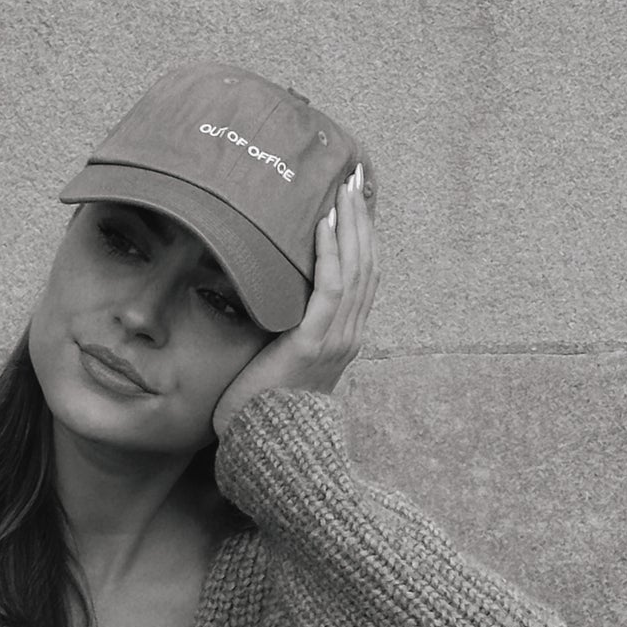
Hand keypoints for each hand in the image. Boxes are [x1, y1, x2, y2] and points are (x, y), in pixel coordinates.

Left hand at [211, 163, 379, 439]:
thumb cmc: (261, 407)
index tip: (355, 199)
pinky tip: (323, 224)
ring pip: (355, 270)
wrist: (263, 449)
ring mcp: (337, 340)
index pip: (364, 275)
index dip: (363, 235)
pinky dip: (330, 254)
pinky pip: (330, 290)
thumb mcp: (278, 357)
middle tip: (354, 177)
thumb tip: (260, 290)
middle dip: (362, 217)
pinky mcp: (314, 345)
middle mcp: (349, 336)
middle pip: (367, 264)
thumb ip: (282, 327)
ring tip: (342, 189)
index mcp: (344, 337)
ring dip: (350, 225)